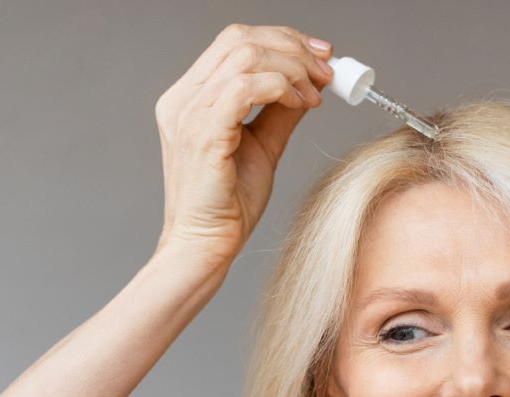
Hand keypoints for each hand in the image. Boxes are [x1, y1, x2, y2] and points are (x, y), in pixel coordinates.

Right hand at [153, 24, 333, 269]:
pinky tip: (300, 104)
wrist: (205, 245)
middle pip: (240, 39)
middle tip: (327, 71)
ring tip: (316, 93)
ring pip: (246, 57)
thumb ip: (280, 113)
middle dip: (293, 47)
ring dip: (293, 68)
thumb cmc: (226, 204)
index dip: (282, 39)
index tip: (320, 55)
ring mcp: (189, 115)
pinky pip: (245, 88)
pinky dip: (281, 87)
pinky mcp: (203, 134)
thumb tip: (308, 85)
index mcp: (189, 97)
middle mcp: (183, 99)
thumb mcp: (262, 147)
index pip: (234, 42)